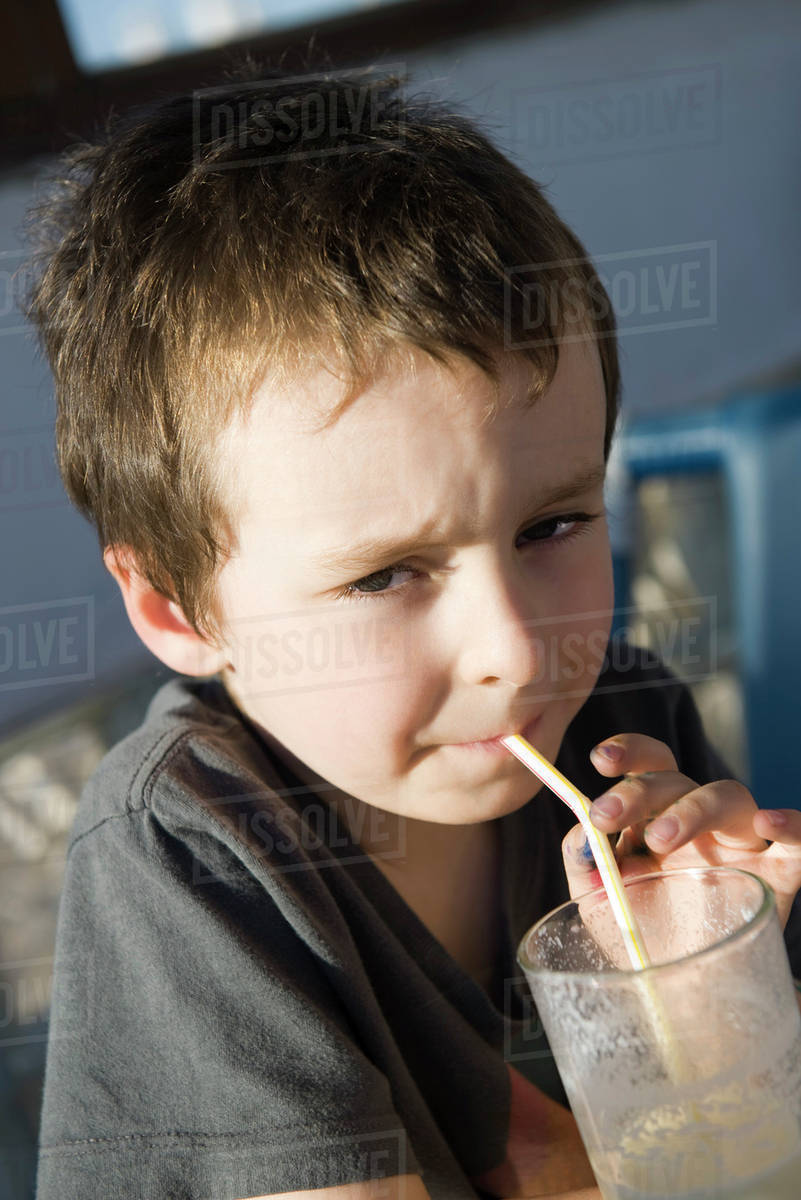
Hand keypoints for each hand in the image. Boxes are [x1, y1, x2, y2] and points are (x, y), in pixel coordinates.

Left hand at [561, 734, 800, 928]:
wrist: (682, 996)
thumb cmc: (641, 938)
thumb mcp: (599, 900)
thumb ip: (584, 860)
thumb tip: (582, 831)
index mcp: (654, 818)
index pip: (648, 765)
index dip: (629, 752)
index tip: (600, 760)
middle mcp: (697, 822)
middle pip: (678, 780)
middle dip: (639, 790)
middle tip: (607, 815)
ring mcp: (738, 846)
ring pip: (730, 796)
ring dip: (693, 808)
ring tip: (659, 839)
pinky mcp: (778, 875)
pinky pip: (798, 842)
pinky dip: (792, 826)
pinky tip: (769, 823)